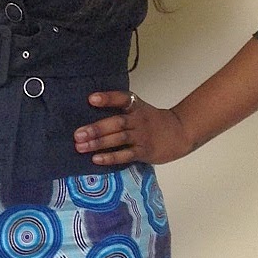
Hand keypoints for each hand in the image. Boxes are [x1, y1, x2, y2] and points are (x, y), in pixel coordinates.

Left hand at [73, 91, 193, 166]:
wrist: (179, 133)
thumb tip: (91, 115)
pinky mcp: (145, 151)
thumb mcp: (140, 109)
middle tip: (78, 134)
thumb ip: (121, 111)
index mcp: (137, 106)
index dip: (107, 98)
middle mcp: (139, 120)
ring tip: (81, 146)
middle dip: (96, 128)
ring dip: (99, 143)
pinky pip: (126, 155)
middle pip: (117, 122)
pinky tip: (97, 159)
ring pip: (119, 138)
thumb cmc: (152, 121)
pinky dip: (111, 157)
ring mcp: (142, 136)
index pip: (122, 99)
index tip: (91, 99)